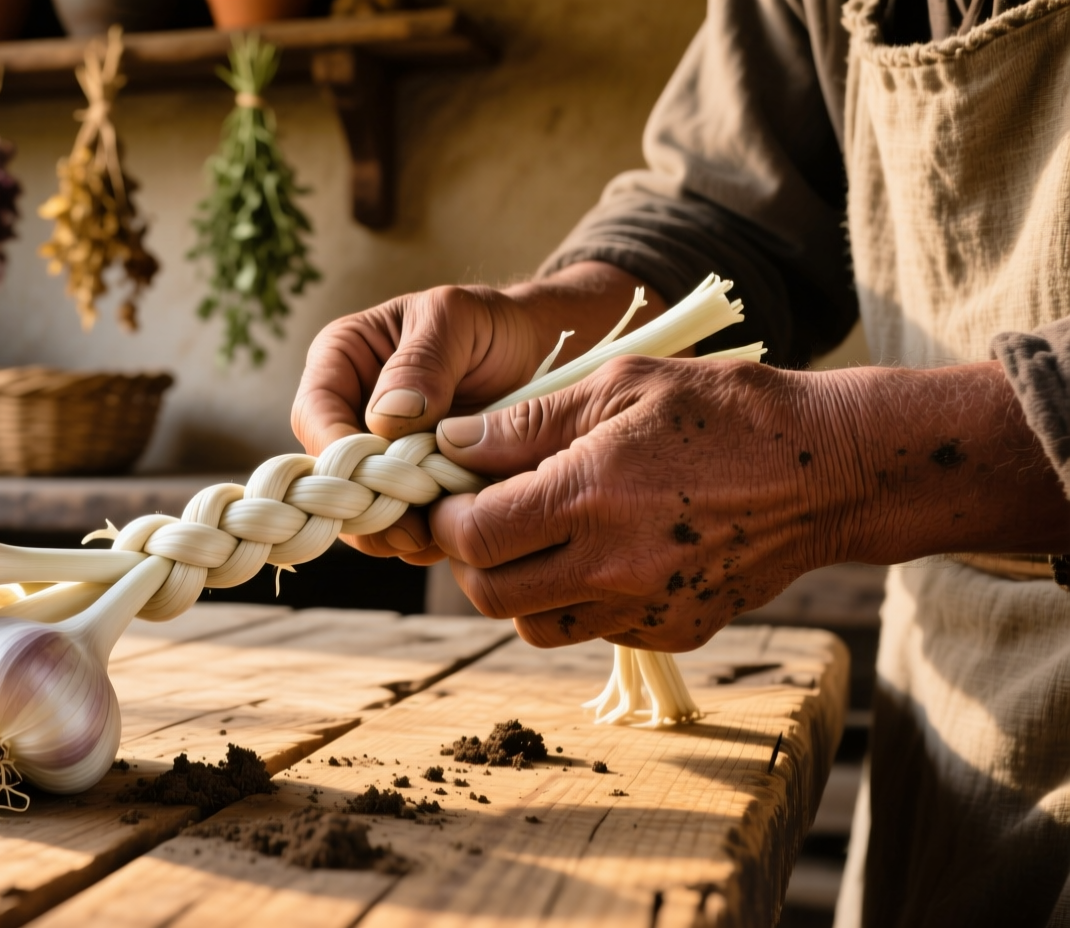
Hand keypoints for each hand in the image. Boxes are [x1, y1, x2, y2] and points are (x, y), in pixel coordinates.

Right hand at [291, 262, 662, 562]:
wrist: (541, 357)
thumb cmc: (492, 327)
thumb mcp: (457, 321)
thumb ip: (422, 362)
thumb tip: (387, 417)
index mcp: (341, 361)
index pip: (313, 414)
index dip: (335, 454)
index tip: (372, 481)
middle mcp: (349, 415)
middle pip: (332, 475)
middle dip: (367, 507)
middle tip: (409, 528)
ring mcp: (379, 461)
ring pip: (363, 512)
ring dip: (397, 531)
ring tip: (439, 533)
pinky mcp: (411, 493)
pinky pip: (402, 527)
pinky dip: (427, 538)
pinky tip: (458, 532)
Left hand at [428, 356, 1069, 650]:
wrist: (832, 472)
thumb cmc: (727, 411)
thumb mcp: (623, 386)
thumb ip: (528, 422)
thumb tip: (451, 443)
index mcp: (589, 497)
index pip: (472, 536)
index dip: (446, 518)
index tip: (452, 495)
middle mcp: (611, 566)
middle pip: (490, 596)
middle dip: (472, 560)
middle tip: (486, 520)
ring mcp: (645, 609)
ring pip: (535, 625)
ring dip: (521, 587)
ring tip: (543, 537)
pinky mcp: (675, 632)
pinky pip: (595, 630)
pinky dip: (579, 601)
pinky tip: (604, 553)